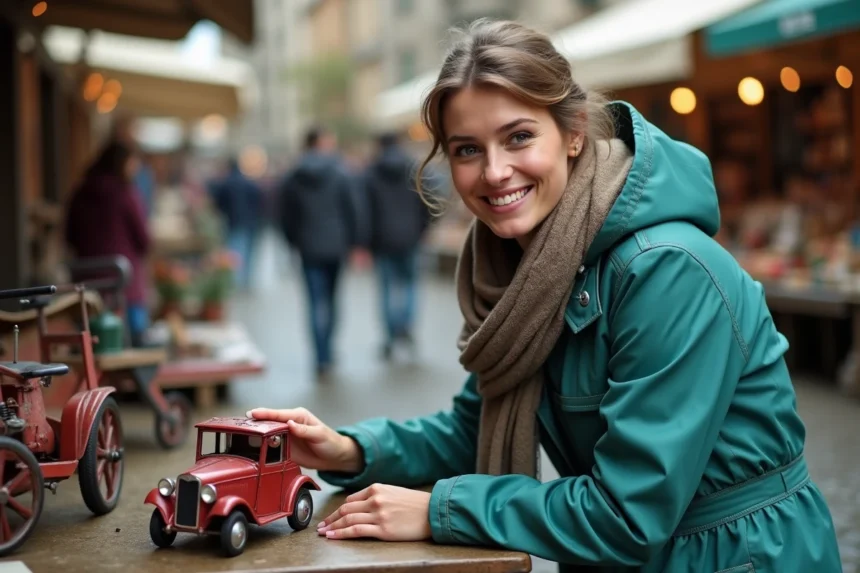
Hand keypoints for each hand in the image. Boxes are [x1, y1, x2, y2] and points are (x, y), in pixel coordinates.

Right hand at [245, 407, 362, 472]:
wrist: (334, 458)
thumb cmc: (330, 442)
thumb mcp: (319, 434)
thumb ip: (304, 430)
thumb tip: (290, 424)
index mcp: (298, 416)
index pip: (278, 414)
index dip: (264, 414)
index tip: (252, 414)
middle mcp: (289, 424)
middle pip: (269, 422)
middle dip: (255, 423)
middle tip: (241, 425)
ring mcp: (285, 436)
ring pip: (267, 434)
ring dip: (256, 434)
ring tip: (241, 434)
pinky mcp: (284, 448)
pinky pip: (270, 446)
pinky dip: (261, 446)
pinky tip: (251, 447)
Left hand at [317, 484, 431, 540]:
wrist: (433, 512)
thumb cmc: (415, 504)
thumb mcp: (394, 492)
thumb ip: (376, 496)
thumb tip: (360, 506)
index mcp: (377, 488)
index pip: (351, 500)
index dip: (338, 510)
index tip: (331, 517)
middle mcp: (375, 500)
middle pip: (345, 509)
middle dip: (330, 518)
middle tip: (320, 526)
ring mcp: (378, 515)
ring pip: (347, 520)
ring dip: (332, 527)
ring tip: (323, 533)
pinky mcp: (383, 529)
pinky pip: (356, 531)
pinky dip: (341, 534)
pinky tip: (333, 536)